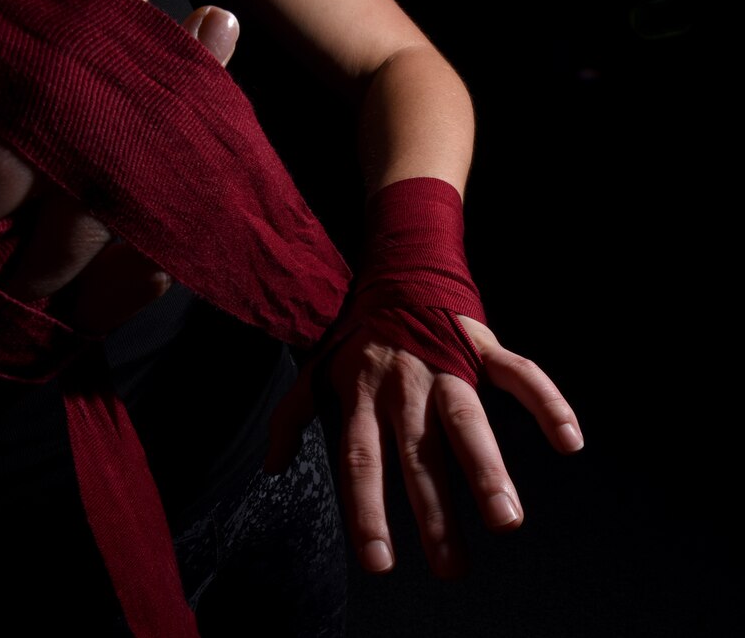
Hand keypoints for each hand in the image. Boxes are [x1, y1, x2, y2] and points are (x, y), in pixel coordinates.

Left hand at [268, 315, 582, 577]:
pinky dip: (547, 402)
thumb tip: (272, 466)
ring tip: (505, 519)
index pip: (361, 463)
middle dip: (434, 512)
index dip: (367, 512)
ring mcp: (446, 365)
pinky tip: (568, 441)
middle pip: (418, 454)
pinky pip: (520, 374)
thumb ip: (291, 418)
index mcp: (361, 397)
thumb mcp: (315, 371)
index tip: (379, 563)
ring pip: (467, 420)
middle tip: (451, 566)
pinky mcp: (483, 348)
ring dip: (486, 469)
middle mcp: (403, 387)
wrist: (397, 274)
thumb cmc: (356, 337)